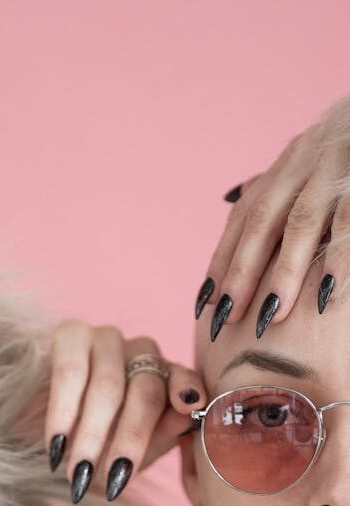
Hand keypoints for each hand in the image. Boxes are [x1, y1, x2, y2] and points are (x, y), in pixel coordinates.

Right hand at [44, 320, 205, 503]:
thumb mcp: (132, 451)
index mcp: (167, 376)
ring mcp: (108, 339)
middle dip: (130, 438)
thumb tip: (187, 414)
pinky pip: (69, 371)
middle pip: (146, 391)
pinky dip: (62, 412)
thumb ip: (161, 435)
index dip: (186, 391)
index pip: (184, 380)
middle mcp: (142, 351)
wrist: (50, 435)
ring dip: (92, 433)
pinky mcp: (71, 334)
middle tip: (115, 478)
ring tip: (80, 472)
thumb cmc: (98, 444)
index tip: (189, 406)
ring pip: (108, 384)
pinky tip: (56, 444)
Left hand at [197, 92, 349, 336]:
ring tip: (271, 315)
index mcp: (290, 162)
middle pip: (263, 220)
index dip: (223, 258)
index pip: (245, 214)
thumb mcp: (312, 152)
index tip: (204, 302)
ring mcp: (337, 166)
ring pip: (302, 223)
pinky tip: (327, 294)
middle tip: (226, 317)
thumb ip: (278, 179)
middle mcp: (306, 160)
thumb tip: (235, 195)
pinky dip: (339, 258)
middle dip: (241, 271)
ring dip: (285, 271)